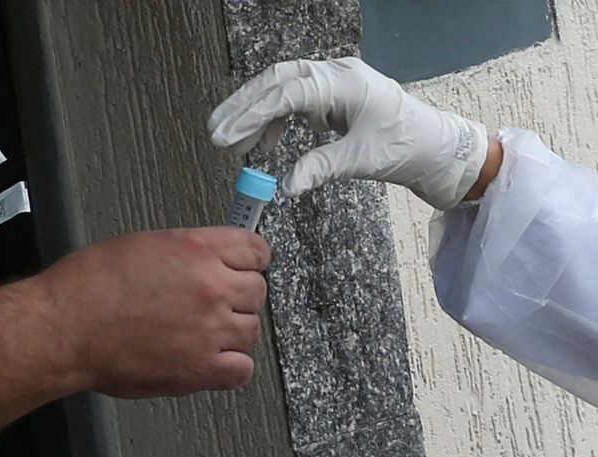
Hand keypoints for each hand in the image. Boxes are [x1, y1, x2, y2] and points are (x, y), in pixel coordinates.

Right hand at [38, 227, 269, 397]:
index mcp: (198, 249)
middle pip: (257, 291)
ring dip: (233, 331)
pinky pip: (242, 369)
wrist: (66, 328)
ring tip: (204, 332)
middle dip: (238, 296)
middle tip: (215, 302)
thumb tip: (209, 262)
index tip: (245, 268)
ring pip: (251, 330)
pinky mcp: (200, 369)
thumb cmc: (90, 286)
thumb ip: (188, 253)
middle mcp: (211, 287)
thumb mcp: (145, 245)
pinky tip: (211, 359)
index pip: (256, 251)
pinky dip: (231, 366)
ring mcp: (209, 330)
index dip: (250, 260)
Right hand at [208, 57, 488, 209]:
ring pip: (282, 88)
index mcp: (344, 83)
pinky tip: (267, 145)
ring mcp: (334, 83)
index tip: (227, 136)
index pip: (286, 93)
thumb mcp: (360, 160)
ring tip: (235, 144)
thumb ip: (320, 169)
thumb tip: (285, 187)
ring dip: (256, 114)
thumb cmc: (405, 147)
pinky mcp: (334, 96)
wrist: (436, 146)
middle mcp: (336, 74)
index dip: (252, 115)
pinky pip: (294, 102)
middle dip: (243, 106)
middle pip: (276, 81)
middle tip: (215, 132)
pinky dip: (275, 121)